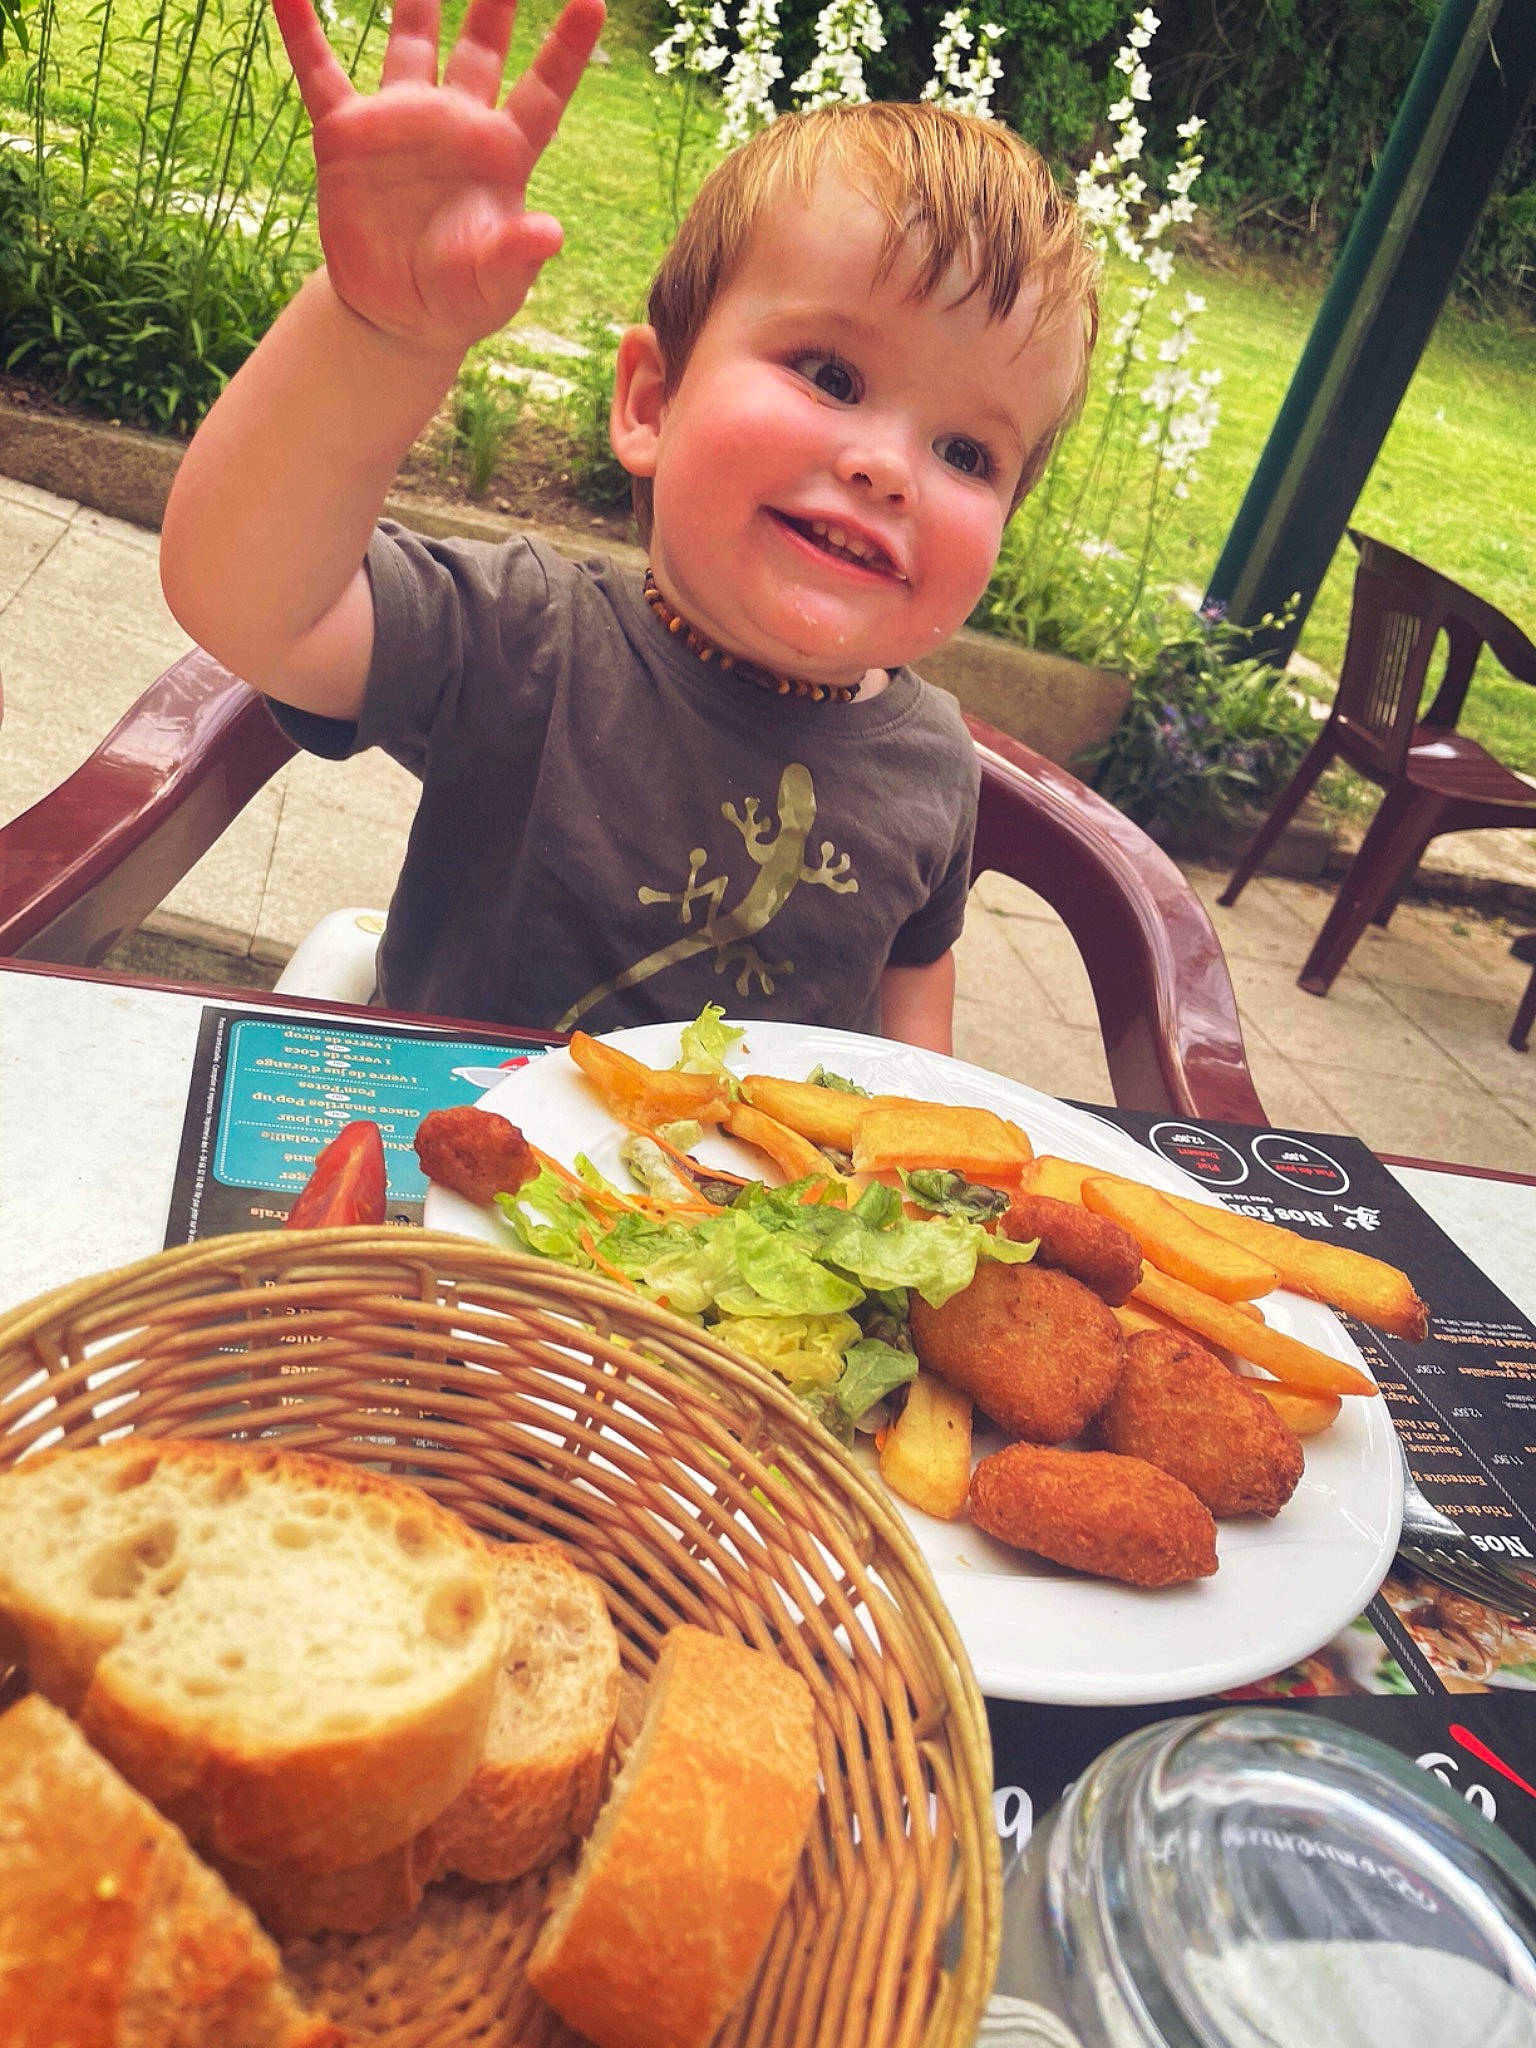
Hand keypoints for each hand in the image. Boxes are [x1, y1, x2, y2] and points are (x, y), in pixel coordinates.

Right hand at [273, 0, 604, 354]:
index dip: (566, 48)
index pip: (542, 91)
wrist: (396, 315)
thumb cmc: (459, 298)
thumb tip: (551, 233)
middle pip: (481, 45)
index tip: (592, 1)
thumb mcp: (494, 284)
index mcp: (503, 153)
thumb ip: (517, 255)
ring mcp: (400, 121)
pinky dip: (302, 29)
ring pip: (411, 38)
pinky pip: (320, 71)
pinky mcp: (346, 135)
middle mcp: (456, 123)